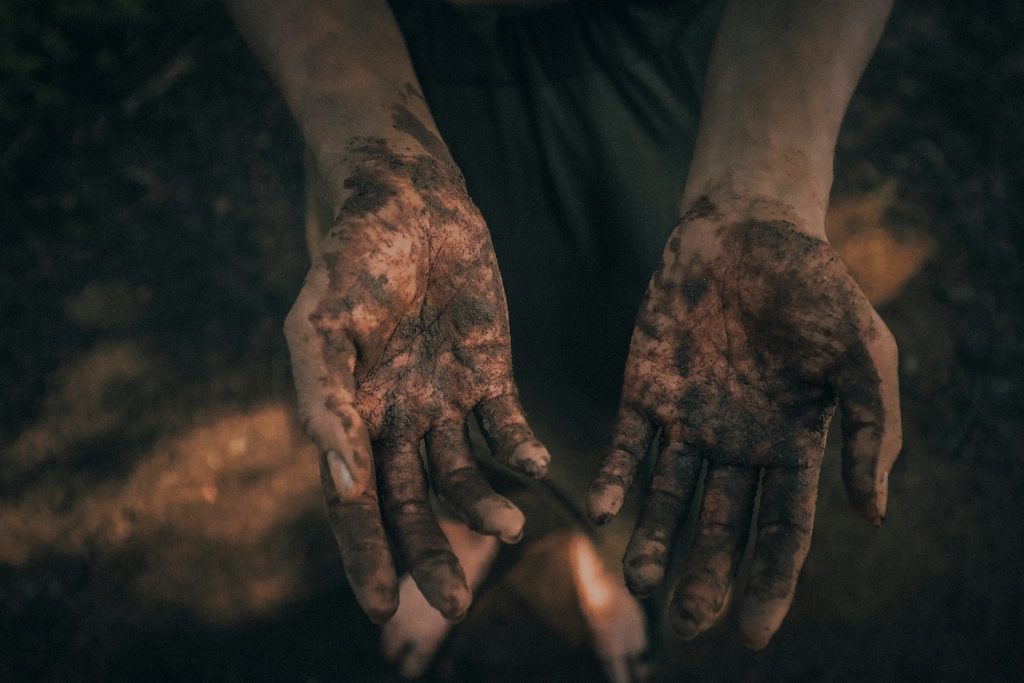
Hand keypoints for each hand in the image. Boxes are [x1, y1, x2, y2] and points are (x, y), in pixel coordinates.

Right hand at [285, 137, 549, 623]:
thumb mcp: (321, 328)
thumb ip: (323, 403)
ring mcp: (442, 400)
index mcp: (346, 417)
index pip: (353, 503)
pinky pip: (506, 426)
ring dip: (485, 507)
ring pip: (463, 475)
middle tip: (454, 604)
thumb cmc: (351, 258)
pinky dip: (521, 451)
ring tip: (511, 527)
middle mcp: (394, 420)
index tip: (381, 609)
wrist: (408, 200)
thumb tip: (338, 483)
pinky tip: (536, 468)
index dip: (365, 555)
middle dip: (430, 555)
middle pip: (412, 505)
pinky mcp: (488, 373)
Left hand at [587, 197, 900, 648]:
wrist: (751, 229)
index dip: (769, 583)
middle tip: (686, 623)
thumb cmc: (818, 289)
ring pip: (667, 498)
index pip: (781, 531)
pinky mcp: (644, 392)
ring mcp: (687, 422)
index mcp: (792, 446)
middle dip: (703, 575)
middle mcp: (736, 446)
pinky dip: (614, 479)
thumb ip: (876, 431)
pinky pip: (626, 448)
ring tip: (641, 582)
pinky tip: (602, 510)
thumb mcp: (866, 356)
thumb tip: (872, 516)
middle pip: (718, 527)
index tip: (751, 632)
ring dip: (653, 540)